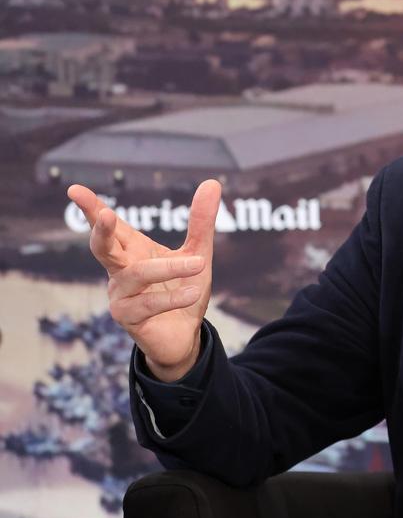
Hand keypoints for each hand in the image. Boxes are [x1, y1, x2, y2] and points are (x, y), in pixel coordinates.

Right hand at [67, 180, 221, 381]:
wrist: (185, 335)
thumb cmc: (183, 290)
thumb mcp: (198, 253)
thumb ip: (201, 222)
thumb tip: (212, 182)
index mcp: (132, 251)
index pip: (110, 226)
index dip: (92, 208)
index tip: (75, 189)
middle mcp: (121, 271)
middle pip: (102, 248)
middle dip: (101, 231)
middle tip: (105, 215)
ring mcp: (121, 295)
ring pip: (136, 275)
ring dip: (167, 267)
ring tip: (200, 263)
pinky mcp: (129, 319)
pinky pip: (149, 304)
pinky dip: (173, 297)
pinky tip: (193, 293)